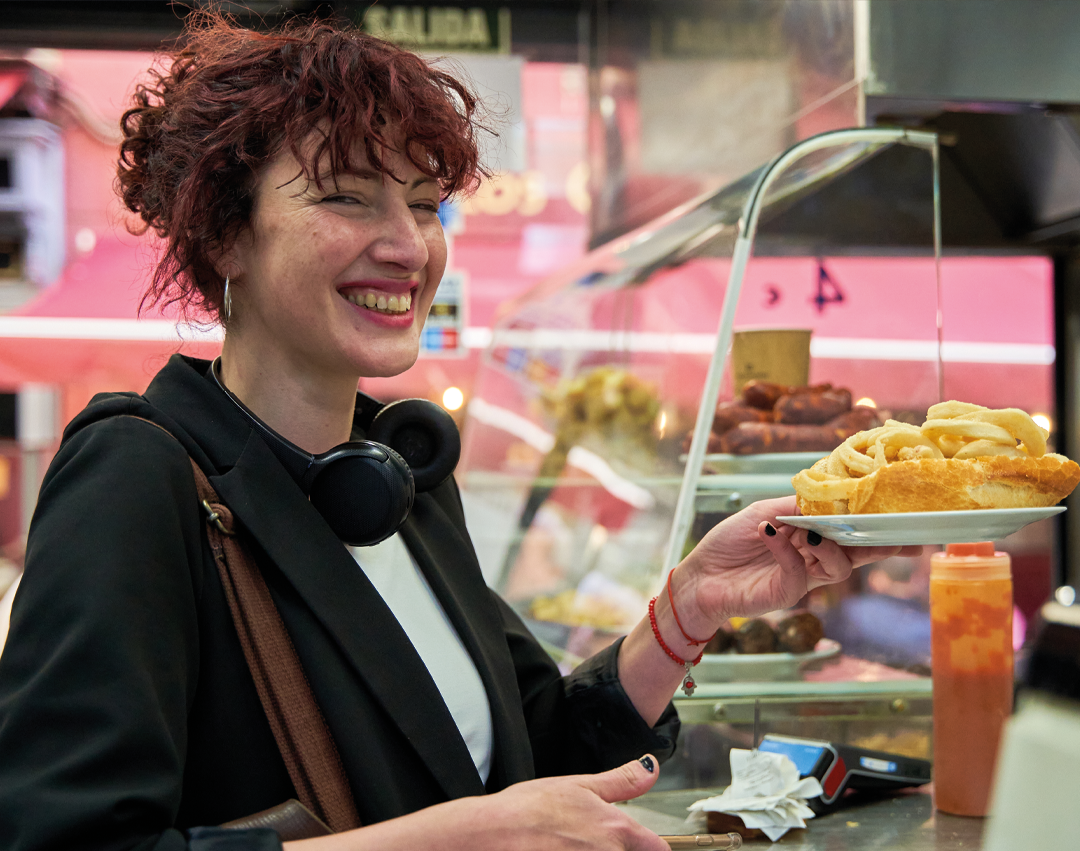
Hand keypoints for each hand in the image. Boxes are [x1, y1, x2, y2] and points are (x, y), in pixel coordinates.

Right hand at [456, 756, 668, 850]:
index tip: (638, 843)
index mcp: (617, 831)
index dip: (648, 846)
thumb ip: (621, 782)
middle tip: (584, 841)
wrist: (489, 838)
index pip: (658, 850)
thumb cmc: (526, 812)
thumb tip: (650, 768)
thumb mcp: (577, 785)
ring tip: (564, 847)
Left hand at [677, 495, 921, 628]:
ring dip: (827, 545)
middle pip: (857, 553)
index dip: (876, 527)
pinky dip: (787, 550)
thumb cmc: (728, 542)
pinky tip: (770, 535)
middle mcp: (813, 557)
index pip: (849, 531)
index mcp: (810, 536)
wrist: (700, 575)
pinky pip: (801, 570)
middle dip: (880, 545)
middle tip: (900, 538)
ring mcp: (803, 577)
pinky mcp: (788, 593)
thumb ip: (795, 507)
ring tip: (806, 532)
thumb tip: (827, 498)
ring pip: (839, 566)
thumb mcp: (763, 513)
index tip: (905, 520)